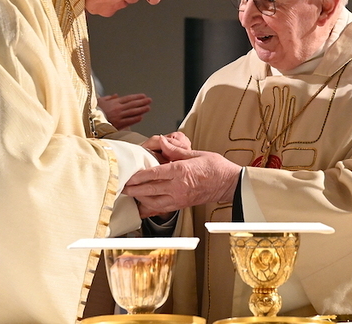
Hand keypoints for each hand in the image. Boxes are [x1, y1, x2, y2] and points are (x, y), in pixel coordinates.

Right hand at [97, 93, 151, 129]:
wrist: (89, 121)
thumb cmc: (93, 111)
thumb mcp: (100, 101)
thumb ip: (109, 98)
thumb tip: (116, 95)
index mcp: (114, 102)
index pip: (128, 98)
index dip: (137, 97)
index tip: (143, 96)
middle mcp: (118, 108)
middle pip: (132, 104)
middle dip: (142, 102)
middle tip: (150, 100)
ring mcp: (118, 116)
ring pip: (132, 112)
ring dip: (141, 109)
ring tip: (148, 107)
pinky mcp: (117, 124)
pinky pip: (128, 121)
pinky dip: (135, 119)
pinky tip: (141, 117)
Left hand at [123, 137, 240, 217]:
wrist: (229, 184)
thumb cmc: (216, 168)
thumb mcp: (196, 154)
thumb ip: (176, 150)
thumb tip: (162, 142)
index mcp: (181, 171)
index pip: (153, 174)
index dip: (137, 176)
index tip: (128, 175)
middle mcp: (178, 187)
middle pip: (148, 190)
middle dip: (133, 188)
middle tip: (122, 185)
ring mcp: (179, 198)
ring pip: (152, 201)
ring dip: (139, 198)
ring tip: (129, 194)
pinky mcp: (181, 205)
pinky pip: (161, 208)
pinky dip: (149, 207)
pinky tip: (143, 205)